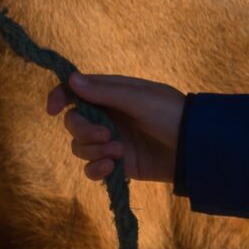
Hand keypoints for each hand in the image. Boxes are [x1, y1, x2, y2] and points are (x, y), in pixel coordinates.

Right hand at [48, 71, 183, 185]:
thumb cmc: (173, 114)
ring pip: (80, 146)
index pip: (75, 91)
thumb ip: (106, 92)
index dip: (60, 97)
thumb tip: (72, 79)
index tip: (53, 109)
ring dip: (94, 150)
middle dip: (82, 130)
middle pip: (73, 122)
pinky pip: (92, 168)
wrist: (195, 147)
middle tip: (106, 135)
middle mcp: (108, 116)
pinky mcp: (117, 164)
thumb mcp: (140, 99)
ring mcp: (111, 140)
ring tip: (120, 151)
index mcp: (112, 94)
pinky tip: (112, 167)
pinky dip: (96, 169)